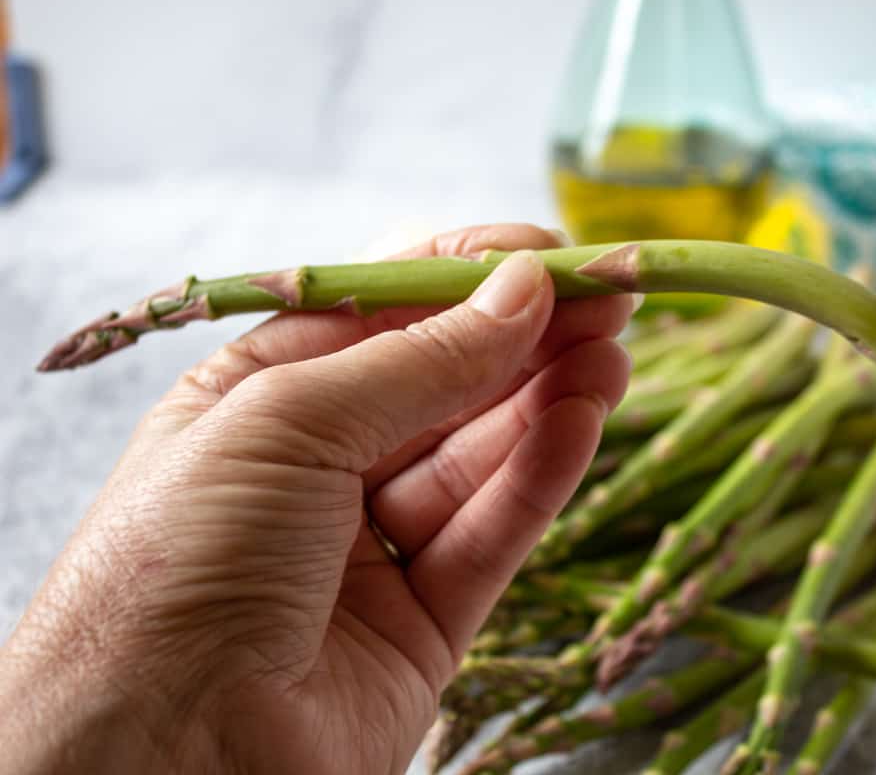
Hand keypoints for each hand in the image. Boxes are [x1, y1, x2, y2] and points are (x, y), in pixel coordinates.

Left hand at [0, 224, 633, 773]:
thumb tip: (521, 292)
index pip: (377, 315)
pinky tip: (584, 419)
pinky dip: (540, 476)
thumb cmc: (179, 563)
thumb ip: (416, 362)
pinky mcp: (423, 625)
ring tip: (614, 353)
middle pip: (441, 384)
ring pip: (477, 457)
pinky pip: (492, 535)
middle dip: (524, 337)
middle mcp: (316, 471)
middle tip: (610, 298)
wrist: (158, 755)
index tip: (552, 253)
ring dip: (547, 399)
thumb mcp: (286, 423)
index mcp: (256, 401)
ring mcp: (371, 550)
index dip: (464, 277)